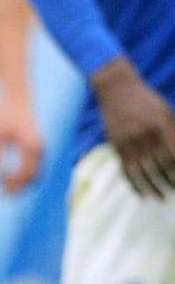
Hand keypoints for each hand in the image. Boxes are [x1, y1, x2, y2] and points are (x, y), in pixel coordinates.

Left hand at [0, 94, 44, 193]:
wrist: (16, 96)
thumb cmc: (4, 112)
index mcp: (31, 146)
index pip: (24, 173)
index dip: (13, 182)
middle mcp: (40, 148)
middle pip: (33, 176)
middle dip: (19, 186)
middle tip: (3, 193)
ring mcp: (41, 147)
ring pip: (36, 172)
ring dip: (22, 182)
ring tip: (5, 187)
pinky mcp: (38, 145)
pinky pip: (35, 165)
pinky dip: (25, 174)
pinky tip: (11, 176)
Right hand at [92, 57, 174, 197]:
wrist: (115, 86)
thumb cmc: (145, 99)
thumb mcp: (164, 112)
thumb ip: (174, 132)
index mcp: (160, 126)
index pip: (174, 157)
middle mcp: (145, 136)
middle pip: (161, 167)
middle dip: (171, 182)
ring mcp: (128, 140)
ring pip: (143, 172)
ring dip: (154, 188)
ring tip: (162, 197)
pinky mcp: (116, 144)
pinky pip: (126, 169)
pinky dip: (134, 184)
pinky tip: (142, 194)